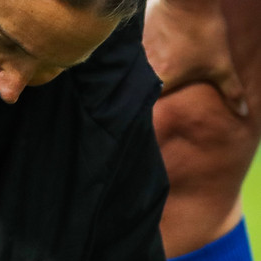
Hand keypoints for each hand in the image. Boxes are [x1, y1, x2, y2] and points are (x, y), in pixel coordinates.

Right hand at [144, 0, 247, 116]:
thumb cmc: (203, 32)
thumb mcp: (220, 63)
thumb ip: (230, 90)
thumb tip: (242, 112)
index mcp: (161, 81)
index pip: (147, 105)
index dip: (148, 110)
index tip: (153, 111)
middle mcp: (144, 71)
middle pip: (140, 89)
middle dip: (146, 92)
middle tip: (156, 90)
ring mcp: (138, 54)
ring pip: (136, 71)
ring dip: (143, 74)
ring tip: (154, 72)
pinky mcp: (136, 39)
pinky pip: (134, 55)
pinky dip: (141, 58)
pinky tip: (151, 55)